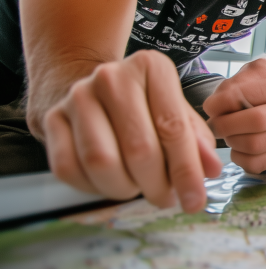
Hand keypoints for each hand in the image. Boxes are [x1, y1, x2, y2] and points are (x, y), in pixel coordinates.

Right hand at [42, 50, 220, 212]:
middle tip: (165, 198)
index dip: (186, 171)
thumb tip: (211, 170)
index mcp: (150, 67)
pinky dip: (92, 187)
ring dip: (124, 188)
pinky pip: (69, 168)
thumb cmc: (142, 101)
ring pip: (101, 162)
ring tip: (138, 187)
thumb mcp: (176, 108)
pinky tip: (109, 182)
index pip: (172, 128)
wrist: (90, 83)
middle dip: (157, 185)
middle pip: (139, 148)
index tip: (195, 201)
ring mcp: (77, 96)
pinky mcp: (52, 118)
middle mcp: (111, 77)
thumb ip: (196, 139)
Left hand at [204, 57, 265, 172]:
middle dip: (227, 125)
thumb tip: (215, 108)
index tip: (210, 107)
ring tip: (228, 133)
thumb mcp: (249, 71)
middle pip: (257, 122)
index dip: (222, 103)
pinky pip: (258, 164)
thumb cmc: (263, 82)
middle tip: (214, 124)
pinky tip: (237, 146)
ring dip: (233, 141)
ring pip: (256, 146)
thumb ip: (232, 85)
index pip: (249, 95)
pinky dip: (240, 158)